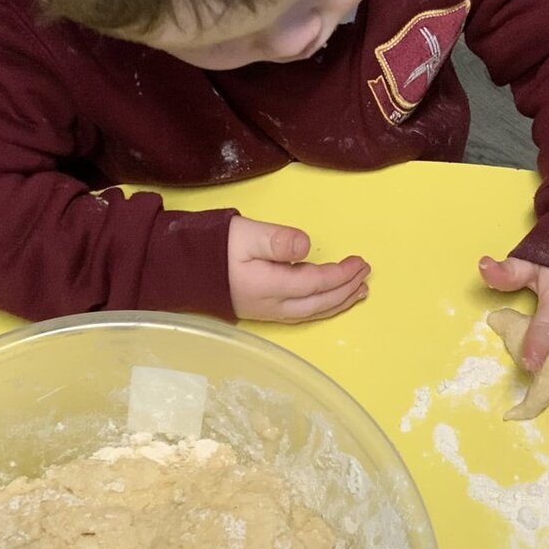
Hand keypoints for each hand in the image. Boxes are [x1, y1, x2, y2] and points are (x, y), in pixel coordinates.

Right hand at [228, 216, 369, 322]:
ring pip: (313, 312)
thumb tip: (306, 247)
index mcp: (269, 287)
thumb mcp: (245, 234)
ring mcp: (269, 312)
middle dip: (346, 289)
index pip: (316, 284)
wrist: (182, 268)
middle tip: (366, 273)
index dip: (341, 275)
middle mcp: (273, 306)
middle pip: (319, 303)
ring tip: (360, 291)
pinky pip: (303, 313)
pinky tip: (331, 301)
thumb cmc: (214, 247)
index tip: (359, 262)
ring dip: (339, 302)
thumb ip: (277, 241)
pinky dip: (323, 307)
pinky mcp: (265, 311)